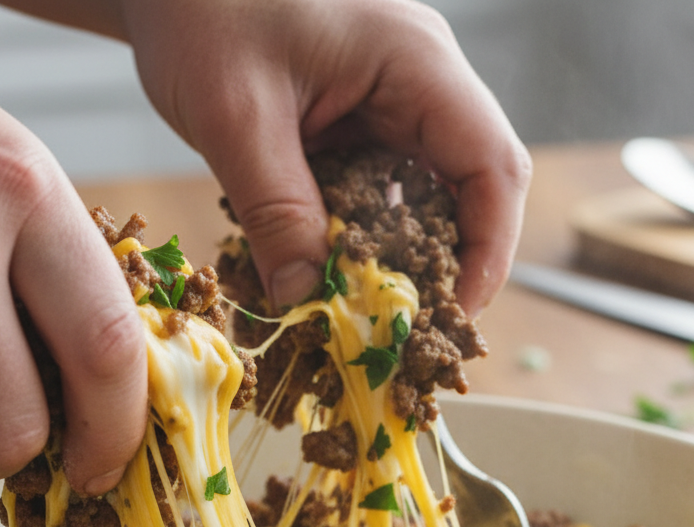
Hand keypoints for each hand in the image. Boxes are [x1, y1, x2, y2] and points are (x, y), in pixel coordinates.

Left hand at [118, 0, 530, 313]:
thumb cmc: (201, 6)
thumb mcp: (237, 118)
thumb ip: (277, 213)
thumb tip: (304, 301)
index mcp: (416, 62)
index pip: (493, 167)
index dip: (489, 251)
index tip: (454, 315)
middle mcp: (420, 79)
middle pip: (472, 187)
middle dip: (447, 263)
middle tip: (408, 328)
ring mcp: (391, 96)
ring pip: (427, 193)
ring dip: (402, 254)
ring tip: (370, 309)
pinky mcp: (358, 114)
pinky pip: (381, 187)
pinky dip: (364, 234)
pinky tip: (335, 267)